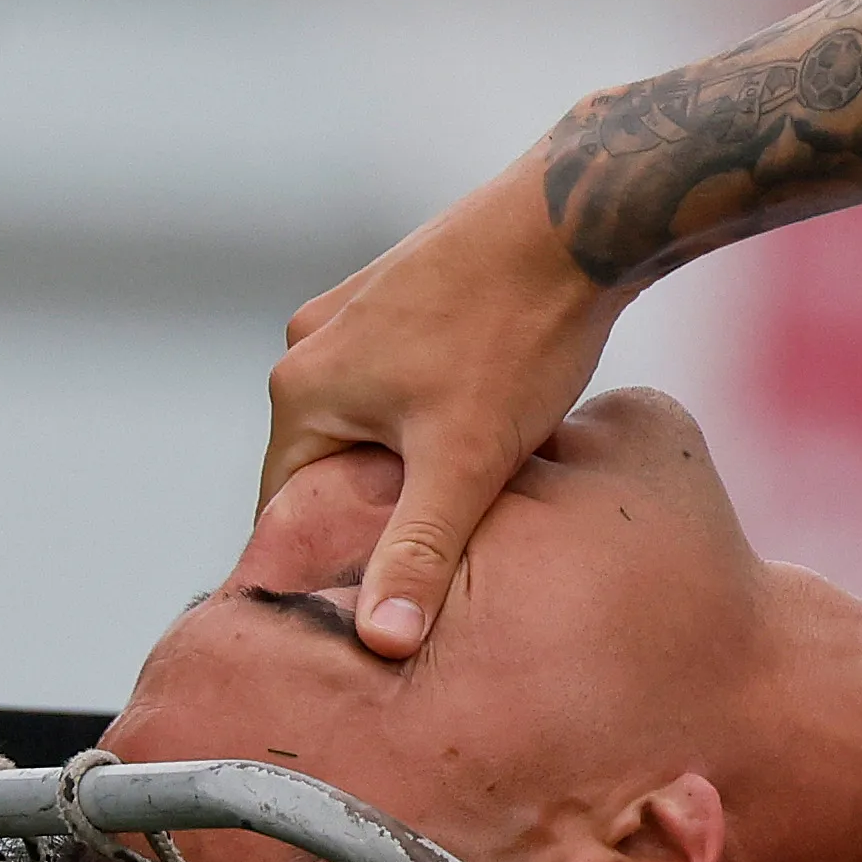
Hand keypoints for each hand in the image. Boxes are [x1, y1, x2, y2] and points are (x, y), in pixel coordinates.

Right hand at [263, 147, 627, 658]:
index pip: (286, 511)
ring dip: (413, 463)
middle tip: (439, 556)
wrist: (575, 220)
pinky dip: (434, 417)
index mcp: (300, 390)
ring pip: (372, 424)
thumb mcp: (465, 464)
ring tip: (472, 494)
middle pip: (330, 467)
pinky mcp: (404, 293)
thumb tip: (380, 641)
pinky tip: (489, 432)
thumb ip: (417, 553)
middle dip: (378, 511)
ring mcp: (355, 311)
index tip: (375, 601)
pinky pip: (401, 382)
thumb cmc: (514, 338)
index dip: (329, 561)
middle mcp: (311, 344)